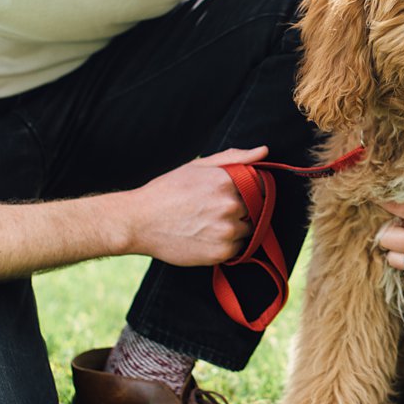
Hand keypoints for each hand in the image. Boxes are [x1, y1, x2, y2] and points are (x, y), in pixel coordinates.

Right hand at [120, 146, 268, 266]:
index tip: (236, 194)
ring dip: (236, 227)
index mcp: (226, 180)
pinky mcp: (221, 252)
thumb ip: (235, 158)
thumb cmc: (167, 191)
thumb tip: (264, 151)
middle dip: (241, 209)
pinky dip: (227, 244)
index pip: (260, 186)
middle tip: (213, 210)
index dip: (251, 190)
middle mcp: (230, 205)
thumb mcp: (198, 167)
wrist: (138, 222)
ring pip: (248, 229)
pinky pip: (238, 248)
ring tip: (208, 223)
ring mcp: (227, 230)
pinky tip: (206, 236)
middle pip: (255, 209)